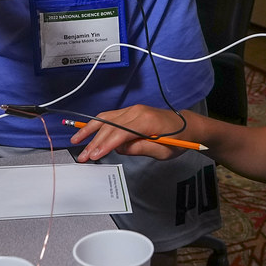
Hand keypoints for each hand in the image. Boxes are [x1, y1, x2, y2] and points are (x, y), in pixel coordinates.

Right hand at [72, 105, 186, 162]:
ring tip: (77, 140)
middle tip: (82, 156)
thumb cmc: (179, 140)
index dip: (104, 145)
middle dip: (94, 141)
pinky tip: (89, 131)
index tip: (92, 155)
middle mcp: (137, 112)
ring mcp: (134, 109)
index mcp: (147, 122)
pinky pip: (111, 116)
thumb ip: (140, 149)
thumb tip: (119, 148)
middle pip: (110, 126)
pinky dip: (99, 123)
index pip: (120, 133)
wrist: (188, 126)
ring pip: (107, 118)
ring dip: (91, 129)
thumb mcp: (163, 151)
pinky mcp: (132, 111)